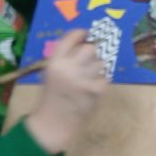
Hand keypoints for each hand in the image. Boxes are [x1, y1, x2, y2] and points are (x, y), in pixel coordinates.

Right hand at [26, 30, 107, 154]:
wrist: (54, 121)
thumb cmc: (53, 95)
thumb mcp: (50, 72)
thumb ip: (64, 57)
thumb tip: (83, 40)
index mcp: (54, 62)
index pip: (70, 38)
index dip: (81, 33)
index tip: (85, 34)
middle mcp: (68, 68)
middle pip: (90, 48)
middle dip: (91, 53)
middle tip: (88, 59)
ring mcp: (83, 79)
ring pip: (100, 63)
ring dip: (97, 68)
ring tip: (88, 77)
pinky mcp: (95, 90)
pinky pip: (105, 78)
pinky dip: (100, 82)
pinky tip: (92, 88)